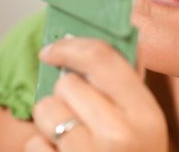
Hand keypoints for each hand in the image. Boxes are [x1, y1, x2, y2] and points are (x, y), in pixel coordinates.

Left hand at [25, 38, 167, 151]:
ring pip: (46, 109)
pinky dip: (41, 147)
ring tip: (74, 136)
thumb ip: (130, 81)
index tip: (53, 49)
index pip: (103, 59)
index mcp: (146, 114)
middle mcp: (120, 136)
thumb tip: (113, 37)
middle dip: (67, 94)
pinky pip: (32, 143)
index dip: (72, 46)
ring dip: (52, 120)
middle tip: (82, 112)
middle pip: (67, 83)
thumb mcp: (146, 121)